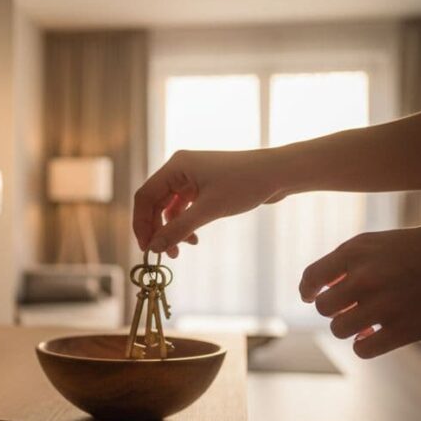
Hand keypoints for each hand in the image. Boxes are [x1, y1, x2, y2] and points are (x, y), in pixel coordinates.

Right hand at [133, 149, 285, 256]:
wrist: (279, 173)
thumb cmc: (245, 184)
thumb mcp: (209, 210)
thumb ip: (178, 229)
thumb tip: (154, 248)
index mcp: (176, 166)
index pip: (145, 196)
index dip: (141, 223)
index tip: (146, 248)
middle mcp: (180, 169)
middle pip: (155, 202)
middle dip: (157, 229)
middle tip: (163, 253)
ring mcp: (192, 177)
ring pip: (169, 207)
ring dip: (171, 229)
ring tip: (180, 250)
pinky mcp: (205, 186)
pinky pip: (184, 207)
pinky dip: (185, 224)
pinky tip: (193, 239)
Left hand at [300, 222, 420, 358]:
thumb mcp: (386, 241)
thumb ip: (354, 260)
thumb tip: (325, 284)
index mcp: (356, 251)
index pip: (312, 277)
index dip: (309, 290)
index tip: (311, 296)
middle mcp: (363, 277)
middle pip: (323, 307)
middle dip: (334, 310)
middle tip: (349, 310)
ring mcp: (382, 305)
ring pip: (339, 329)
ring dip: (349, 329)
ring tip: (365, 325)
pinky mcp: (403, 330)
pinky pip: (363, 349)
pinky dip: (365, 345)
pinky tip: (376, 338)